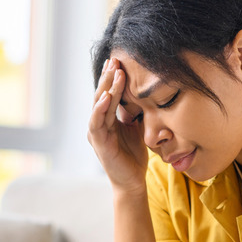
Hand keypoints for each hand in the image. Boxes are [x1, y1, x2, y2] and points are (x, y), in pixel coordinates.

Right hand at [88, 58, 148, 195]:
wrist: (133, 182)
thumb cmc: (134, 157)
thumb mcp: (137, 129)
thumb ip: (135, 113)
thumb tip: (144, 94)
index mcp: (107, 120)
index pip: (108, 95)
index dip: (112, 79)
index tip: (118, 61)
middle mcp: (99, 125)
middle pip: (102, 96)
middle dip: (108, 77)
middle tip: (114, 59)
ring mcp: (97, 134)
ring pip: (99, 106)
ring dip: (106, 88)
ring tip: (114, 72)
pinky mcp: (99, 144)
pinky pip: (97, 123)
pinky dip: (101, 108)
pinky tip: (107, 96)